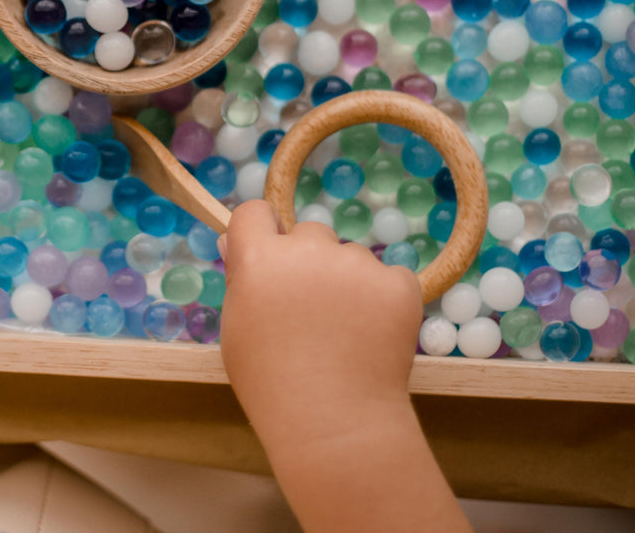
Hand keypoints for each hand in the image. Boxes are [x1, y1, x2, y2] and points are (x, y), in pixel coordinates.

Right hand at [219, 199, 422, 443]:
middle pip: (309, 233)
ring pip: (351, 257)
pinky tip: (373, 336)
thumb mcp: (236, 329)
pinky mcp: (397, 284)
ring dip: (347, 282)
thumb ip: (241, 280)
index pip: (255, 212)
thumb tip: (237, 243)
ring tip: (344, 333)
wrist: (334, 421)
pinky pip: (389, 278)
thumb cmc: (271, 382)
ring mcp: (357, 264)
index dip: (261, 232)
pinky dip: (384, 300)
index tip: (268, 255)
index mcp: (261, 258)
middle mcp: (308, 250)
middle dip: (309, 261)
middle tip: (311, 310)